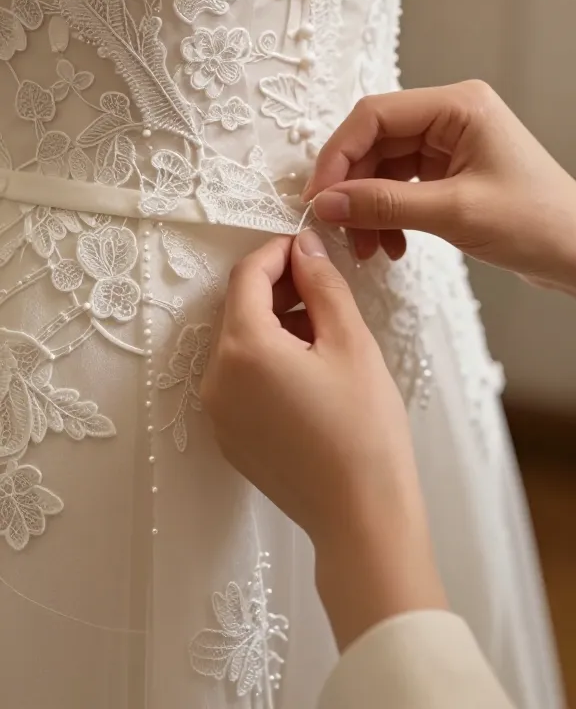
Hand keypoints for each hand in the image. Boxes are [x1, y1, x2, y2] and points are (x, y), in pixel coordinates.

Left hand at [201, 232, 445, 649]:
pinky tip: (310, 370)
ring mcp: (218, 412)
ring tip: (325, 332)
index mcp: (242, 348)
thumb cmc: (364, 431)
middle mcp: (216, 378)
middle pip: (239, 310)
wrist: (362, 518)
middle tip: (325, 289)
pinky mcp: (230, 436)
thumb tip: (304, 246)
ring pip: (240, 344)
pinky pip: (241, 380)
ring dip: (275, 325)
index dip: (278, 253)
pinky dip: (268, 361)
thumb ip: (321, 285)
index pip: (247, 276)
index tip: (310, 249)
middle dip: (278, 289)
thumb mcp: (350, 343)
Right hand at [305, 81, 575, 293]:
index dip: (339, 155)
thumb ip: (384, 204)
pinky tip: (391, 245)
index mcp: (458, 106)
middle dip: (353, 188)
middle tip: (336, 227)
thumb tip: (327, 202)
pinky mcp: (451, 172)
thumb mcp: (454, 213)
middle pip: (376, 142)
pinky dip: (388, 215)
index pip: (376, 116)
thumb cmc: (539, 223)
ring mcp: (451, 144)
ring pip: (384, 168)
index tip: (318, 196)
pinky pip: (401, 187)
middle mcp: (452, 117)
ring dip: (368, 207)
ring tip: (367, 247)